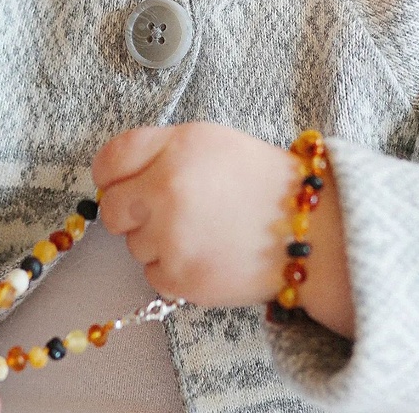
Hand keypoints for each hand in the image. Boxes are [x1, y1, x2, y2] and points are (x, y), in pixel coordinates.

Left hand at [92, 123, 299, 306]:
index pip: (110, 159)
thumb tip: (116, 176)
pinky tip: (206, 253)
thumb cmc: (260, 180)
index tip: (116, 182)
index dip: (109, 174)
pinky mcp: (181, 278)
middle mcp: (166, 189)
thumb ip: (159, 151)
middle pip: (112, 209)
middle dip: (131, 211)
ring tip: (201, 230)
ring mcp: (171, 237)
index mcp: (174, 148)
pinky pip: (153, 274)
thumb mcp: (209, 140)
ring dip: (157, 241)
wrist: (309, 229)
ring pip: (133, 245)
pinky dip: (173, 268)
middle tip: (161, 211)